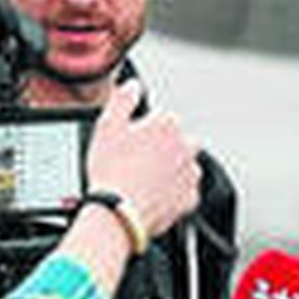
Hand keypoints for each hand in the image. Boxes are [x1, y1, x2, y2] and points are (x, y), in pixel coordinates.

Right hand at [83, 81, 199, 239]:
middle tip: (137, 162)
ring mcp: (191, 173)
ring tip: (143, 180)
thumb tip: (133, 85)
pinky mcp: (191, 198)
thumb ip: (123, 100)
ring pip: (183, 166)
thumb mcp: (107, 125)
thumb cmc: (112, 171)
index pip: (162, 119)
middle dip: (162, 148)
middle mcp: (187, 147)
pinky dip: (172, 192)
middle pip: (177, 141)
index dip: (143, 131)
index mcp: (168, 124)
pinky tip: (152, 195)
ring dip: (169, 169)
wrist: (119, 212)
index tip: (131, 143)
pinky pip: (184, 191)